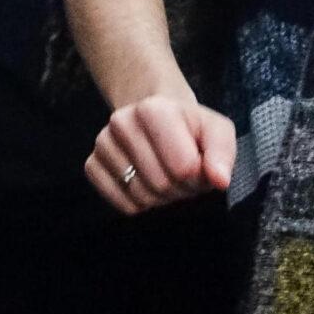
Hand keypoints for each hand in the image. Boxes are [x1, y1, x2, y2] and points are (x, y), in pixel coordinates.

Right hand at [87, 88, 236, 214]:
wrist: (157, 119)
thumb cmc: (190, 127)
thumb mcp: (216, 130)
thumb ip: (222, 153)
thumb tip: (219, 180)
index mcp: (153, 109)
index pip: (183, 167)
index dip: (199, 176)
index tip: (200, 165)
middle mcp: (121, 122)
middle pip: (161, 184)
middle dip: (181, 188)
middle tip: (185, 175)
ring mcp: (102, 144)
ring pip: (141, 197)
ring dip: (163, 199)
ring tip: (169, 177)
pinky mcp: (91, 165)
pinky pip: (122, 204)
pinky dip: (141, 205)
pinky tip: (148, 183)